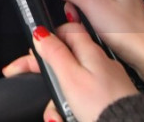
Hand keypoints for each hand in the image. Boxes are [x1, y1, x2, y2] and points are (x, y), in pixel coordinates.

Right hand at [2, 22, 137, 121]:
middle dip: (48, 72)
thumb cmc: (103, 104)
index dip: (48, 38)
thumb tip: (41, 33)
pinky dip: (72, 106)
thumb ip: (55, 53)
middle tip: (34, 80)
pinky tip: (68, 116)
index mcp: (90, 52)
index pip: (67, 31)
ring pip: (73, 81)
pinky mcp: (109, 97)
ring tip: (56, 112)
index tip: (33, 51)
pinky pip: (84, 96)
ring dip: (59, 96)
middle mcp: (100, 63)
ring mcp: (106, 81)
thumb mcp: (71, 77)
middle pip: (67, 58)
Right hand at [38, 0, 143, 82]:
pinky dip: (88, 20)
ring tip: (77, 18)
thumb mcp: (93, 5)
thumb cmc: (129, 30)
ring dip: (80, 8)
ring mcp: (120, 7)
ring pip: (91, 0)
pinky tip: (86, 29)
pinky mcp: (119, 23)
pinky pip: (97, 15)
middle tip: (66, 2)